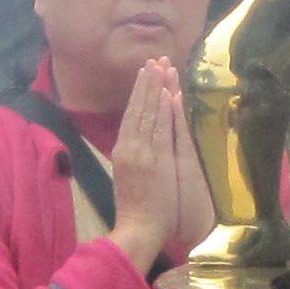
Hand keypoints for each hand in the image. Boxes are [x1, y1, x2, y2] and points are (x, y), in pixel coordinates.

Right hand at [106, 59, 205, 270]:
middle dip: (147, 83)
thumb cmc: (135, 210)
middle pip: (139, 108)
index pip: (131, 115)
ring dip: (156, 88)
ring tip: (160, 66)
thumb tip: (132, 143)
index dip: (139, 93)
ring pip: (149, 113)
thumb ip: (130, 158)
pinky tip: (167, 92)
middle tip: (154, 60)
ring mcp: (142, 152)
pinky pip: (160, 128)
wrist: (139, 228)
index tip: (145, 74)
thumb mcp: (125, 178)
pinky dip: (163, 109)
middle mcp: (130, 147)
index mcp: (122, 151)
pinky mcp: (155, 159)